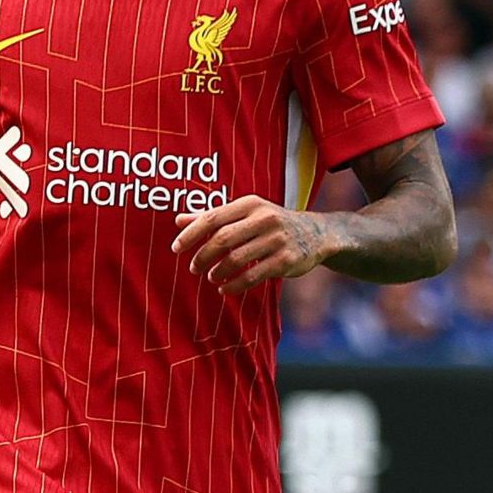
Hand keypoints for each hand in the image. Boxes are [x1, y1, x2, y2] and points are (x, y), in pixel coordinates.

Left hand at [172, 194, 336, 294]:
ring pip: (236, 259)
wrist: (317, 233)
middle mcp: (264, 219)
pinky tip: (224, 288)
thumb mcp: (245, 213)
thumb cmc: (270, 223)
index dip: (190, 234)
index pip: (212, 218)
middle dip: (202, 256)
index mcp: (250, 204)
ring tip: (210, 277)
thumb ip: (213, 217)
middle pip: (222, 239)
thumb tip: (178, 220)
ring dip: (217, 272)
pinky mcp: (286, 260)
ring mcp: (277, 240)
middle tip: (193, 267)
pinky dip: (234, 285)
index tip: (175, 248)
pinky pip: (253, 276)